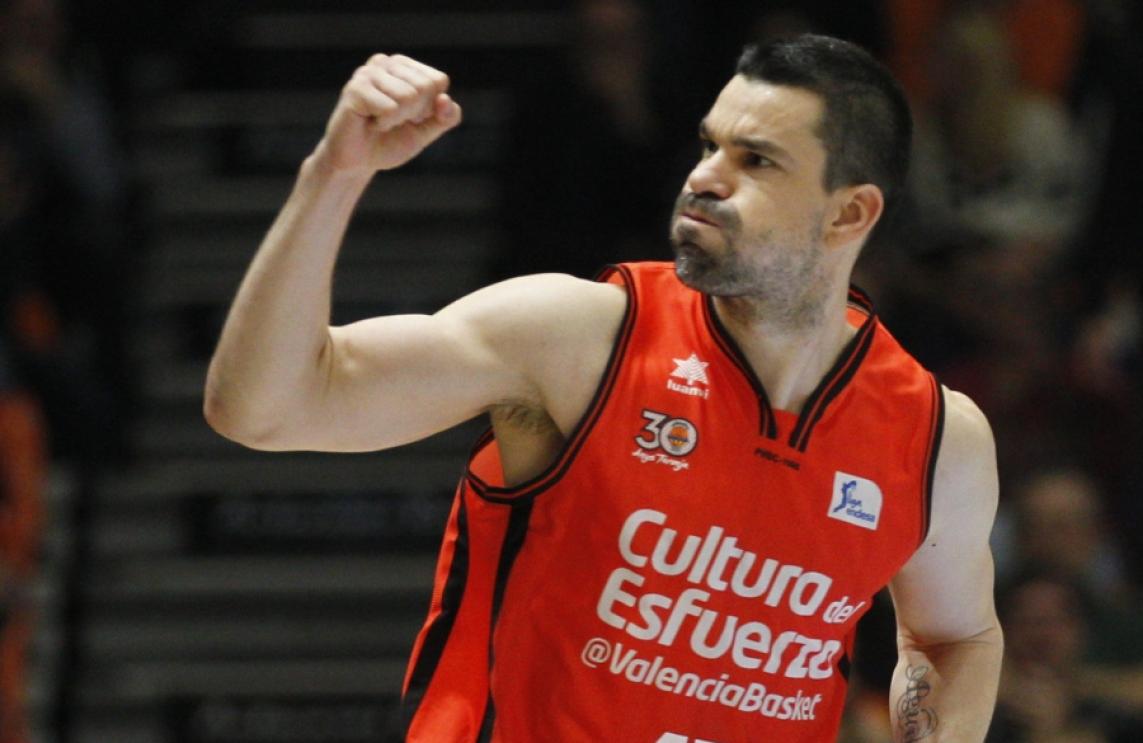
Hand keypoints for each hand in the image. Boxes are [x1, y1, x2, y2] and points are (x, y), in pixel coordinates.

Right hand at [315, 54, 461, 174]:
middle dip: (414, 114)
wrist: (357, 162)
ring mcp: (368, 72)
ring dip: (397, 120)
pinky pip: (390, 109)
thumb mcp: (426, 131)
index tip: (409, 117)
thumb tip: (445, 99)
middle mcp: (385, 62)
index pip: (438, 81)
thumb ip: (445, 117)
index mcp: (404, 66)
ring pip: (409, 97)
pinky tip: (369, 123)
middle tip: (391, 120)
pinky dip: (383, 124)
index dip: (429, 109)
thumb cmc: (389, 141)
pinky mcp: (355, 88)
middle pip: (425, 87)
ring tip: (379, 121)